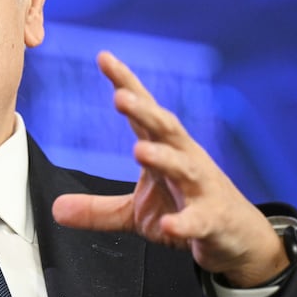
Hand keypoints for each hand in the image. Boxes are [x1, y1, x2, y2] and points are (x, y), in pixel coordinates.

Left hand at [52, 52, 287, 286]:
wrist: (239, 238)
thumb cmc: (189, 209)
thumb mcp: (137, 212)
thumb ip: (98, 209)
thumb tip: (56, 209)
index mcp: (166, 149)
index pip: (144, 112)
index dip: (126, 84)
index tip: (105, 58)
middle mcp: (185, 159)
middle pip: (166, 128)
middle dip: (145, 111)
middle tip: (121, 97)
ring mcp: (202, 188)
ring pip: (184, 166)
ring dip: (163, 156)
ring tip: (141, 151)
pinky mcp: (212, 220)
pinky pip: (198, 220)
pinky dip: (184, 222)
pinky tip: (170, 225)